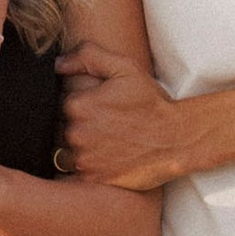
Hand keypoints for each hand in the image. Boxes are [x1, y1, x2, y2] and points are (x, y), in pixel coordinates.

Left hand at [56, 42, 184, 191]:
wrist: (176, 140)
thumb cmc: (151, 103)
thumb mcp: (125, 69)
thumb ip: (88, 57)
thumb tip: (58, 64)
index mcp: (77, 104)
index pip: (65, 104)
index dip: (85, 105)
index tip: (105, 109)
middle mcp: (74, 133)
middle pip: (65, 128)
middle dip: (83, 127)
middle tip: (110, 126)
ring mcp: (82, 158)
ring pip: (69, 151)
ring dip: (84, 148)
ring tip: (110, 143)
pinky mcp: (92, 178)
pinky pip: (79, 171)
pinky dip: (91, 166)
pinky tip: (110, 158)